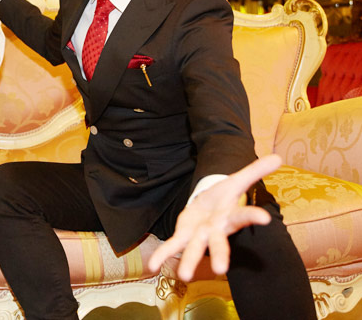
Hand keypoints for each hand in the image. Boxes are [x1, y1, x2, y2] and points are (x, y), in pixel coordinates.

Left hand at [148, 154, 282, 280]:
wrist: (209, 204)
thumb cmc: (225, 196)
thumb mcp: (237, 180)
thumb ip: (256, 170)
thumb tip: (279, 156)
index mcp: (230, 214)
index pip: (244, 215)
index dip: (253, 216)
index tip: (265, 218)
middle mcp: (216, 229)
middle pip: (219, 242)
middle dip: (219, 254)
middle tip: (220, 269)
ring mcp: (199, 235)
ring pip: (195, 249)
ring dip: (190, 261)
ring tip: (184, 276)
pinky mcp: (184, 235)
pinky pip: (173, 246)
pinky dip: (162, 255)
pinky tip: (152, 266)